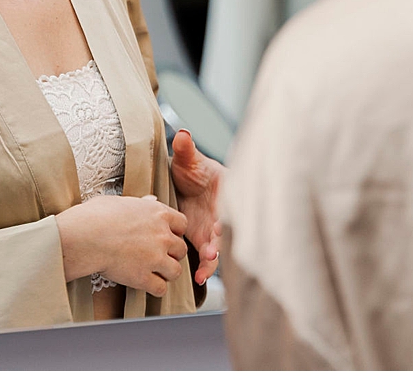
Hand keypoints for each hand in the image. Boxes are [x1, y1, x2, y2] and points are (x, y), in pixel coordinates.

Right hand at [56, 193, 187, 297]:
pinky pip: (160, 288)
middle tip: (158, 256)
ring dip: (166, 273)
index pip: (182, 224)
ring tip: (154, 273)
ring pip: (176, 271)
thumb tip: (149, 200)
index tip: (164, 236)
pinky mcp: (143, 277)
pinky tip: (145, 284)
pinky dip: (154, 288)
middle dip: (171, 254)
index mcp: (158, 214)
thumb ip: (140, 203)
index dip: (174, 232)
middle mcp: (162, 235)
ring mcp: (155, 258)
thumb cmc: (95, 217)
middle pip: (181, 249)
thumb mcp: (120, 201)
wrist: (83, 237)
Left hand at [169, 130, 224, 283]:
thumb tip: (182, 134)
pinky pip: (207, 257)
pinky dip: (205, 268)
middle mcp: (223, 212)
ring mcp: (215, 229)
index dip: (226, 214)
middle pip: (227, 229)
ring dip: (213, 259)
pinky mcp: (204, 241)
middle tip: (212, 252)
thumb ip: (186, 150)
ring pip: (219, 247)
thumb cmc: (193, 171)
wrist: (184, 186)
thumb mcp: (187, 160)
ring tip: (204, 269)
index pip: (230, 203)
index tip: (219, 224)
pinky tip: (197, 278)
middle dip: (221, 241)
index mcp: (225, 191)